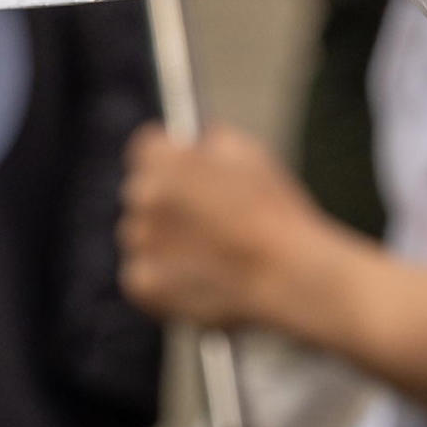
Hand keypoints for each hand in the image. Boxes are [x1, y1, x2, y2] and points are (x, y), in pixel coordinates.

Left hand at [119, 122, 341, 335]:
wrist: (284, 274)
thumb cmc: (273, 212)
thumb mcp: (249, 154)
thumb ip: (211, 143)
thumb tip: (196, 147)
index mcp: (167, 160)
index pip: (148, 148)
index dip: (168, 158)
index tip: (181, 171)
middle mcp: (145, 197)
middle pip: (144, 192)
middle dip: (167, 200)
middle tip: (199, 216)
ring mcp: (142, 242)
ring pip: (142, 235)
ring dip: (163, 239)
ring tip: (204, 252)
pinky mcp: (144, 283)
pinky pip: (142, 275)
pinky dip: (162, 278)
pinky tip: (195, 278)